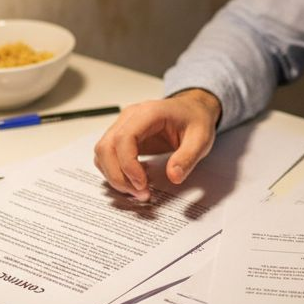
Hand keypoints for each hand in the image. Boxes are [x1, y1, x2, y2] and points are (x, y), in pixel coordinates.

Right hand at [92, 89, 221, 201]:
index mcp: (148, 113)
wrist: (192, 110)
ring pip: (102, 153)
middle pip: (106, 147)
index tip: (142, 184)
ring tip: (138, 190)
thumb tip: (173, 176)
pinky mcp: (121, 137)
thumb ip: (188, 157)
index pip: (124, 138)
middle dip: (118, 176)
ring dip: (114, 176)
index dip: (128, 165)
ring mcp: (122, 126)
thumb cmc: (195, 120)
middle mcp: (129, 117)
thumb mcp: (201, 139)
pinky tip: (134, 180)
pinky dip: (115, 172)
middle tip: (140, 193)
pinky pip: (107, 156)